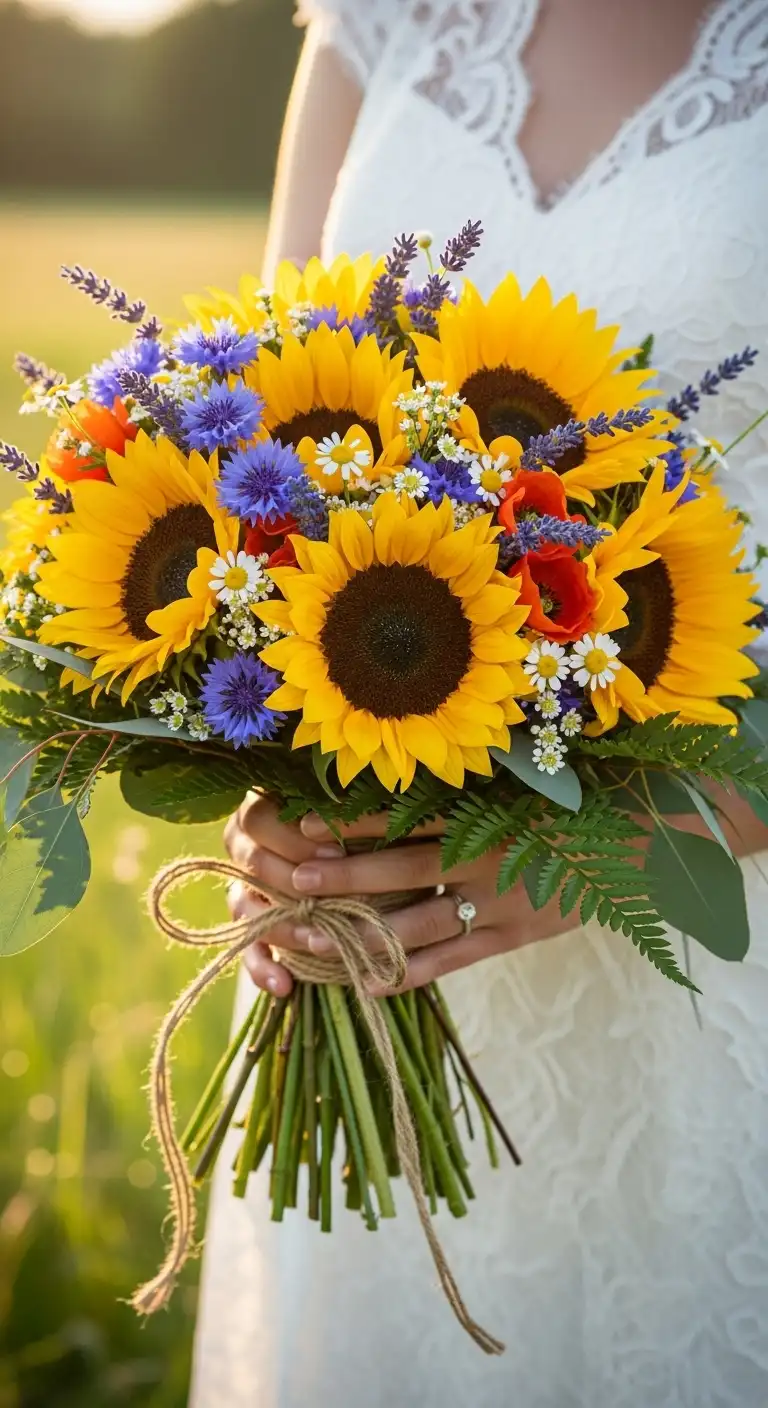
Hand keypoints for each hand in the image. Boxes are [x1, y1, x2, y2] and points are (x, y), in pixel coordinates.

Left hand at [224, 795, 573, 996]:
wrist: (637, 846)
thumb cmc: (567, 809)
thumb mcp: (517, 791)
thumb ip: (464, 797)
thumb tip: (399, 790)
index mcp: (482, 816)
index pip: (404, 819)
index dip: (353, 823)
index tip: (305, 824)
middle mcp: (483, 860)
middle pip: (401, 873)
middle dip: (345, 879)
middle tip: (295, 883)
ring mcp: (496, 904)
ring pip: (417, 924)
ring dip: (361, 933)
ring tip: (312, 938)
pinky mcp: (510, 937)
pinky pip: (450, 960)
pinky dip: (408, 972)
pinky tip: (367, 981)